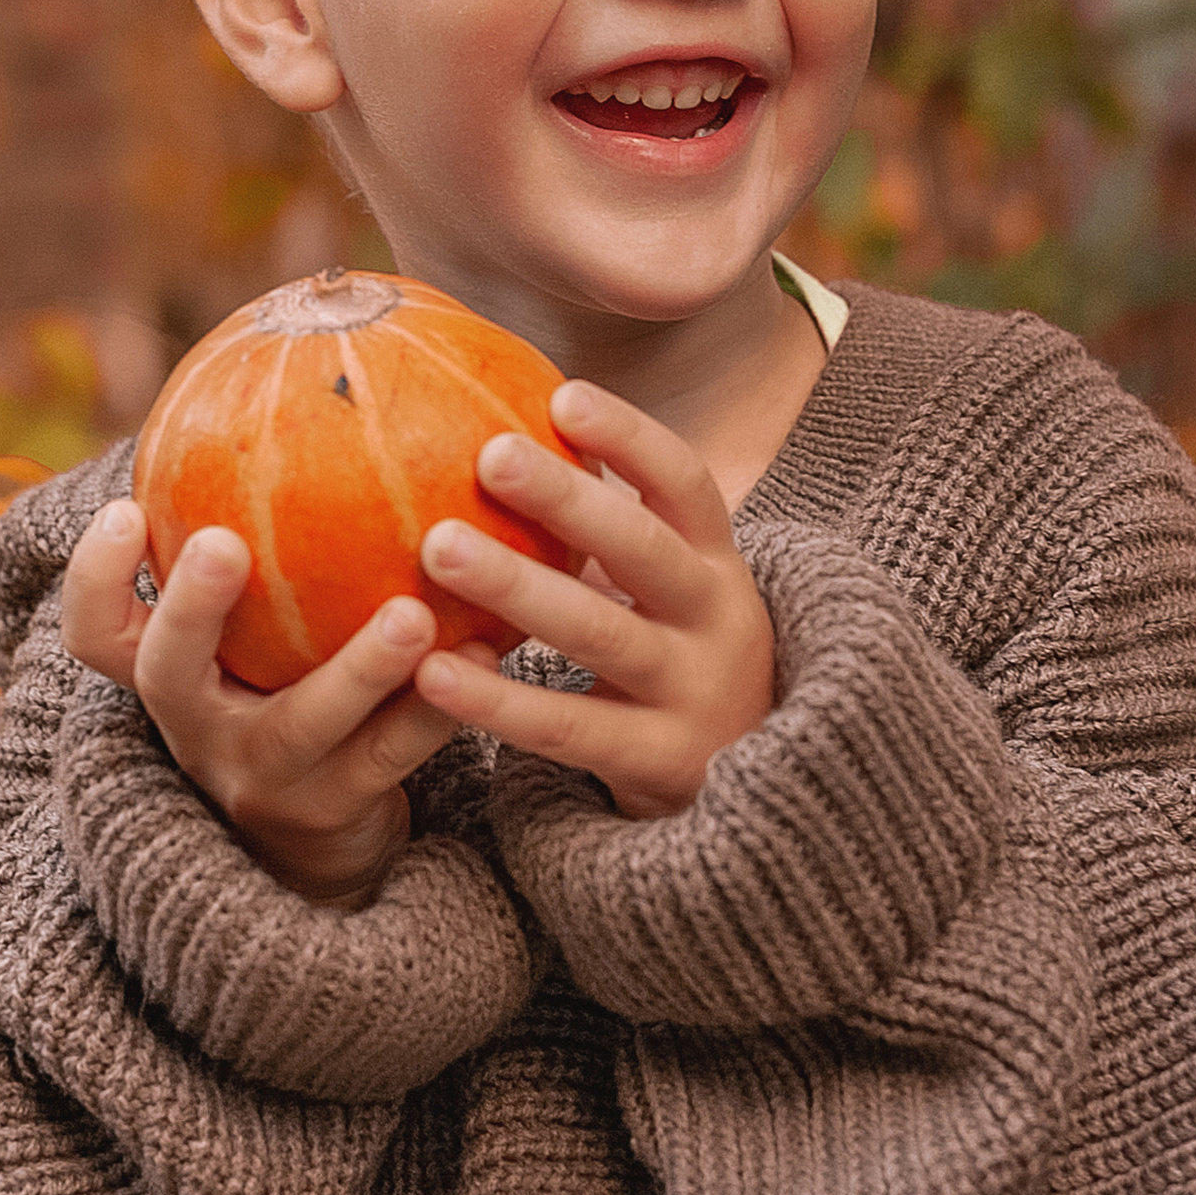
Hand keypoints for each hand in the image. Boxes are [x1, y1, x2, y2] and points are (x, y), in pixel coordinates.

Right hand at [60, 499, 472, 907]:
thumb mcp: (251, 635)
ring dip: (358, 668)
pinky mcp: (338, 810)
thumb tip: (301, 369)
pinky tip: (487, 646)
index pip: (95, 630)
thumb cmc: (285, 690)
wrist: (318, 845)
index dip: (95, 574)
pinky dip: (438, 703)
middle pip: (167, 672)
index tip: (125, 507)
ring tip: (414, 615)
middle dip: (191, 608)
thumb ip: (255, 539)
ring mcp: (266, 776)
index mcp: (167, 674)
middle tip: (225, 545)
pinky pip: (392, 755)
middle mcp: (197, 727)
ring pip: (302, 724)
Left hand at [410, 385, 774, 819]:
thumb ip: (611, 534)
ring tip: (438, 547)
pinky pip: (568, 728)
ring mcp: (695, 694)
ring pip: (601, 633)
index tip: (563, 397)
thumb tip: (503, 433)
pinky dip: (498, 700)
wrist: (763, 797)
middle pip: (644, 549)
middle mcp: (719, 621)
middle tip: (487, 453)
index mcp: (718, 565)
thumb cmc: (680, 664)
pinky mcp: (662, 763)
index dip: (631, 438)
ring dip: (519, 586)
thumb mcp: (672, 595)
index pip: (686, 485)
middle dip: (568, 499)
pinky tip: (433, 671)